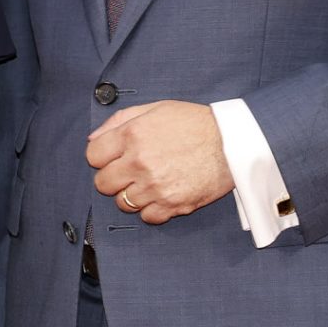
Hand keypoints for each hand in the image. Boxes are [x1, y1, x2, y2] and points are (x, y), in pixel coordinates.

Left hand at [88, 100, 231, 224]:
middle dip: (114, 178)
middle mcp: (140, 162)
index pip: (92, 156)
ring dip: (132, 195)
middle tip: (131, 172)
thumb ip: (119, 121)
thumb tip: (93, 138)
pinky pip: (147, 217)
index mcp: (132, 135)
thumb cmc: (195, 123)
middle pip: (103, 183)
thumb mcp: (155, 109)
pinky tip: (162, 195)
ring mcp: (156, 186)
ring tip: (150, 183)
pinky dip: (152, 209)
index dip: (102, 157)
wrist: (235, 141)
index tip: (113, 157)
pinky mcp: (174, 204)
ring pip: (123, 203)